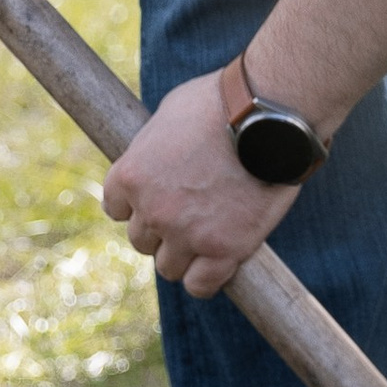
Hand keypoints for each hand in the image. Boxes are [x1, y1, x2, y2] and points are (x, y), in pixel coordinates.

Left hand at [99, 69, 305, 295]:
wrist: (270, 115)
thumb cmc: (224, 101)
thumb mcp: (171, 113)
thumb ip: (155, 145)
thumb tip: (155, 156)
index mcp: (132, 175)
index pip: (115, 208)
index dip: (139, 203)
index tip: (160, 198)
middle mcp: (152, 209)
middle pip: (142, 240)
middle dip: (163, 228)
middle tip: (192, 212)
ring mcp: (186, 233)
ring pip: (168, 266)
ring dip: (184, 254)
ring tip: (210, 234)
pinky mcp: (224, 250)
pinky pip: (201, 285)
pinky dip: (207, 278)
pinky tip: (221, 261)